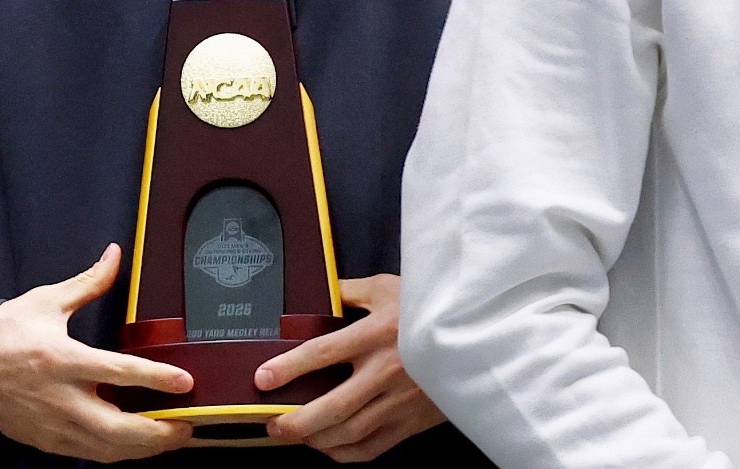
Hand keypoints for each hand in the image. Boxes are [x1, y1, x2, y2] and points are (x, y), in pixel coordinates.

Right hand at [0, 244, 194, 461]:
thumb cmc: (5, 332)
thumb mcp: (46, 301)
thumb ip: (87, 284)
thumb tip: (114, 256)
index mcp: (61, 359)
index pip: (118, 372)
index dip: (155, 378)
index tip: (185, 382)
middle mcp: (60, 398)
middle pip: (118, 429)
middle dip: (159, 433)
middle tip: (186, 424)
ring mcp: (53, 425)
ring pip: (108, 449)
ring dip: (145, 448)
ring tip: (170, 437)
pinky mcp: (48, 442)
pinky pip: (90, 455)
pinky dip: (118, 453)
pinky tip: (136, 444)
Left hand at [256, 275, 444, 461]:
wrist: (476, 337)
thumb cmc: (426, 308)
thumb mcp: (387, 287)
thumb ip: (348, 291)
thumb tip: (316, 292)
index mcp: (375, 334)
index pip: (323, 353)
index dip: (289, 368)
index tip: (262, 378)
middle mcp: (386, 372)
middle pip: (334, 407)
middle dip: (296, 421)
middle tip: (271, 424)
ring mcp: (401, 402)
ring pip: (352, 432)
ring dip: (316, 439)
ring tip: (292, 435)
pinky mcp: (413, 422)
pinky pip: (375, 447)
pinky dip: (346, 453)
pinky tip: (327, 447)